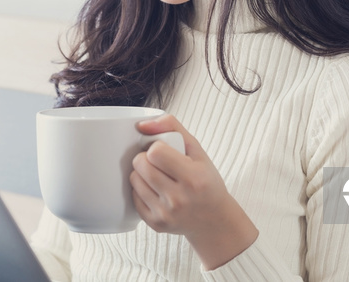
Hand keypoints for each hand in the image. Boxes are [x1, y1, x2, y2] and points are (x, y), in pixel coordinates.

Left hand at [130, 114, 258, 269]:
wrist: (214, 220)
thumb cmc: (206, 182)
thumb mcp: (198, 150)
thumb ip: (173, 127)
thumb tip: (142, 125)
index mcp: (193, 178)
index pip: (155, 152)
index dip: (156, 147)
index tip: (164, 151)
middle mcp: (179, 199)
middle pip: (141, 165)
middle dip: (145, 158)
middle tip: (157, 162)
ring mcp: (166, 213)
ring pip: (134, 179)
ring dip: (141, 173)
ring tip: (157, 175)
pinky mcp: (156, 224)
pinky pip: (134, 198)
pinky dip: (141, 191)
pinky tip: (155, 191)